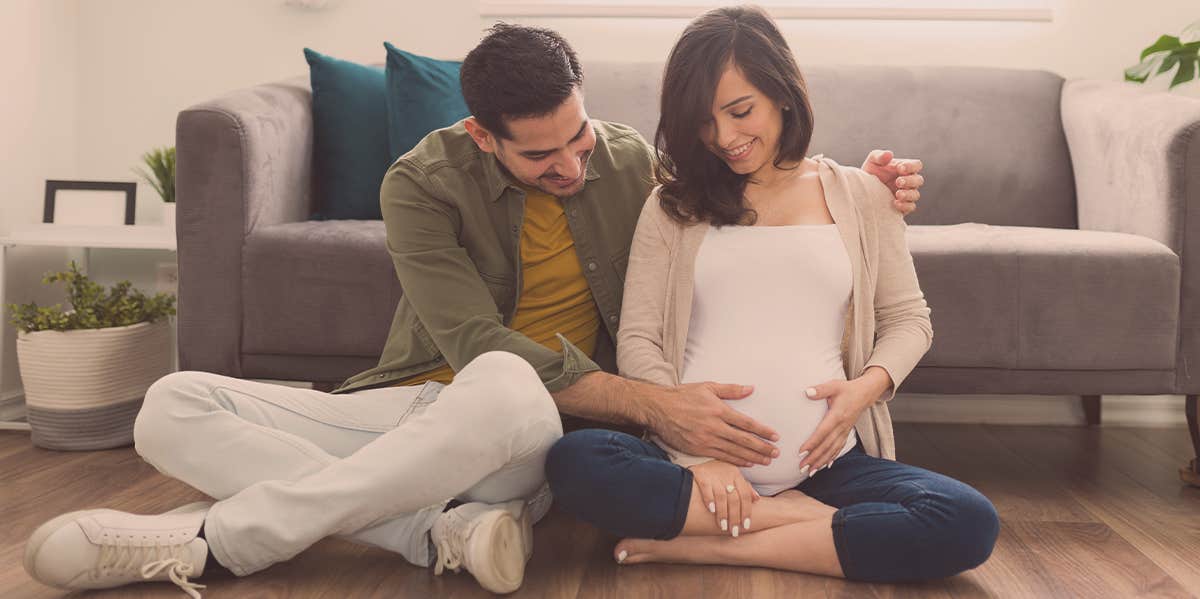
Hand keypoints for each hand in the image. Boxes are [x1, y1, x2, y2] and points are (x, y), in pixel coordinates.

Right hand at [650, 382, 779, 466]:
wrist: (659, 408)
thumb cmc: (683, 395)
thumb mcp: (707, 387)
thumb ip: (731, 390)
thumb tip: (751, 389)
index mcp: (718, 410)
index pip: (746, 423)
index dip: (762, 431)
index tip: (775, 436)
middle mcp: (714, 426)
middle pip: (744, 440)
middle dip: (762, 447)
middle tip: (776, 453)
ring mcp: (706, 439)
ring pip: (734, 451)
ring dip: (752, 457)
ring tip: (766, 461)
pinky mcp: (698, 449)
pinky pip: (721, 457)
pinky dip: (735, 461)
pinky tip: (746, 463)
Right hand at [689, 460, 758, 536]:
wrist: (700, 456)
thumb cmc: (717, 471)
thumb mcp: (732, 475)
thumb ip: (745, 487)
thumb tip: (757, 499)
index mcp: (736, 474)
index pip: (745, 495)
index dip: (746, 511)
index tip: (746, 526)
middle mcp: (726, 473)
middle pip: (734, 499)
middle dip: (735, 517)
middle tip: (734, 531)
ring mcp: (713, 474)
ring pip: (721, 496)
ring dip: (723, 513)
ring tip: (722, 526)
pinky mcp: (700, 474)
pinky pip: (706, 488)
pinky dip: (709, 500)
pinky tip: (711, 511)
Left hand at [797, 369, 889, 474]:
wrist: (865, 394)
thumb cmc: (847, 389)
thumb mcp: (834, 385)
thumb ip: (821, 389)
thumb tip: (807, 392)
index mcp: (837, 416)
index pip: (823, 432)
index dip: (812, 443)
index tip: (801, 452)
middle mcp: (842, 427)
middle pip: (827, 446)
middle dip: (814, 458)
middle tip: (802, 468)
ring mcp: (845, 431)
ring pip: (833, 450)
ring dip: (821, 462)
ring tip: (810, 472)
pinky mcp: (846, 433)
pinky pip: (839, 448)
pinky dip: (832, 458)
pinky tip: (825, 466)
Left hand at [862, 149, 923, 214]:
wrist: (861, 190)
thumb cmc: (870, 172)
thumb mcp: (872, 161)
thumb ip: (879, 156)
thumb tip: (889, 154)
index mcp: (905, 168)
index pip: (916, 165)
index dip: (911, 167)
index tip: (900, 168)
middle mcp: (908, 181)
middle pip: (918, 180)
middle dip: (910, 181)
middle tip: (898, 182)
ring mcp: (906, 194)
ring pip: (915, 195)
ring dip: (908, 194)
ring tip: (897, 194)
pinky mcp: (902, 206)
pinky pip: (910, 207)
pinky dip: (905, 206)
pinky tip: (895, 203)